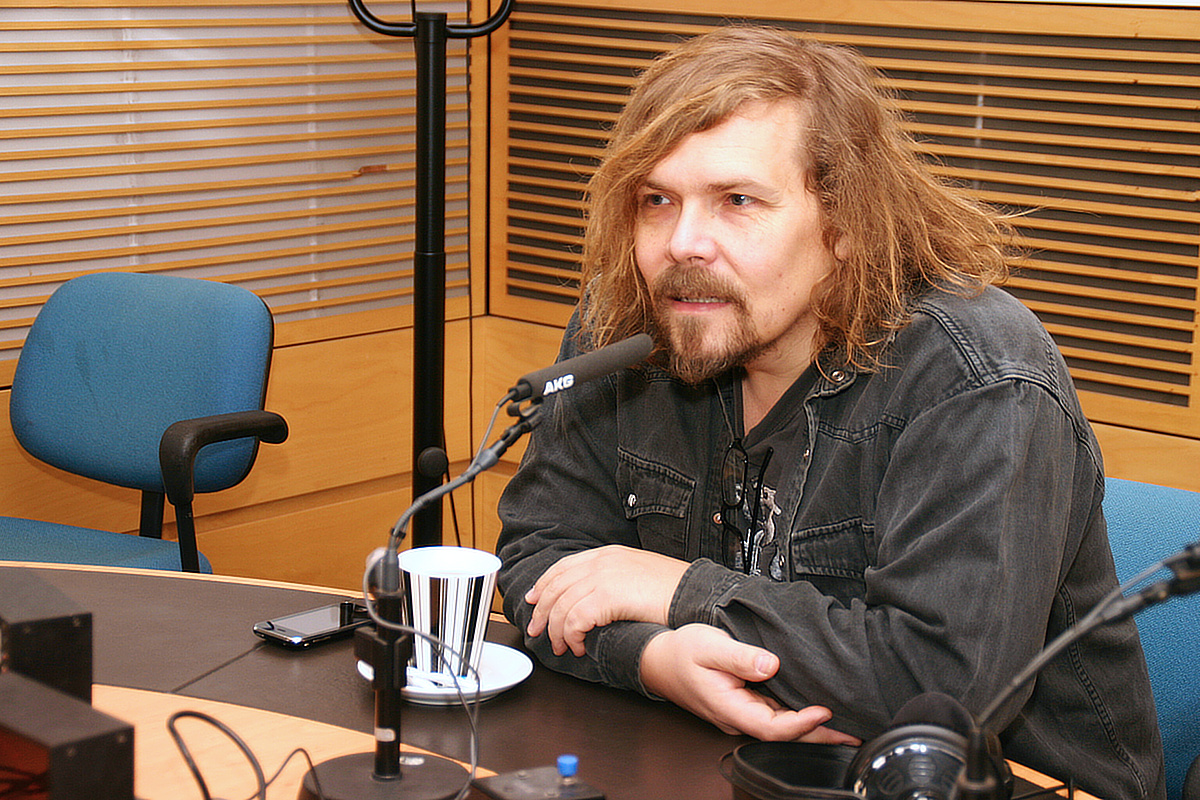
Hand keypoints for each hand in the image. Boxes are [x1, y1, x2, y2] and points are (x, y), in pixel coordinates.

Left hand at [525, 545, 689, 656]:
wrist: (693, 593)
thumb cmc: (673, 589)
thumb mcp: (638, 574)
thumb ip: (614, 580)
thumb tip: (594, 600)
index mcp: (607, 554)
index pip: (563, 567)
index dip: (543, 585)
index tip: (534, 600)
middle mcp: (600, 562)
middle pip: (555, 586)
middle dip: (542, 611)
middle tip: (537, 631)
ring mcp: (602, 577)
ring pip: (561, 606)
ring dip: (556, 631)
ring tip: (561, 647)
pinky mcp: (606, 596)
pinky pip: (574, 620)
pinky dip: (571, 636)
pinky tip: (579, 647)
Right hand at [640, 624, 860, 743]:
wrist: (658, 659)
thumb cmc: (680, 652)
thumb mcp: (709, 646)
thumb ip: (741, 657)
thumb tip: (771, 664)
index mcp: (729, 708)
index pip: (772, 727)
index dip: (801, 724)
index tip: (825, 711)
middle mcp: (736, 717)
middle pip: (783, 735)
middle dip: (819, 735)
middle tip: (852, 734)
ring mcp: (740, 714)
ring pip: (781, 727)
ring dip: (812, 728)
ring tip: (844, 726)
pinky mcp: (743, 706)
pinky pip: (775, 716)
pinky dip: (798, 716)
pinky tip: (815, 711)